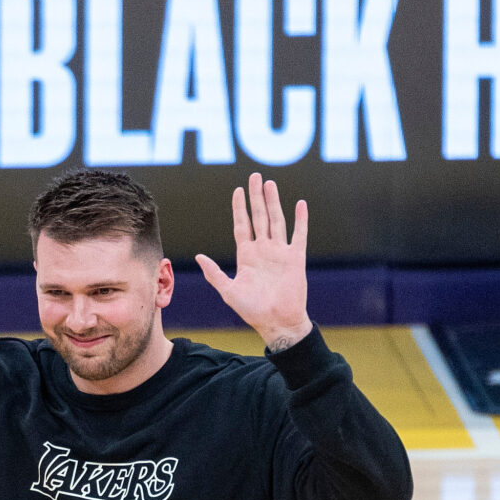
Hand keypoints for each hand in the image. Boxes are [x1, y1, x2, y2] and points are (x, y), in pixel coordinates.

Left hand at [195, 173, 312, 350]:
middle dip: (256, 197)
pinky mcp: (295, 258)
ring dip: (273, 202)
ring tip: (269, 184)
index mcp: (247, 256)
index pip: (242, 225)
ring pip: (276, 221)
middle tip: (254, 176)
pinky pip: (298, 235)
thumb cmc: (252, 310)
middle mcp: (263, 250)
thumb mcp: (228, 291)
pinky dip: (300, 220)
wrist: (277, 322)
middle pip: (259, 217)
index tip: (237, 191)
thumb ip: (214, 273)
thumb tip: (200, 256)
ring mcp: (280, 252)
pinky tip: (300, 204)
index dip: (239, 208)